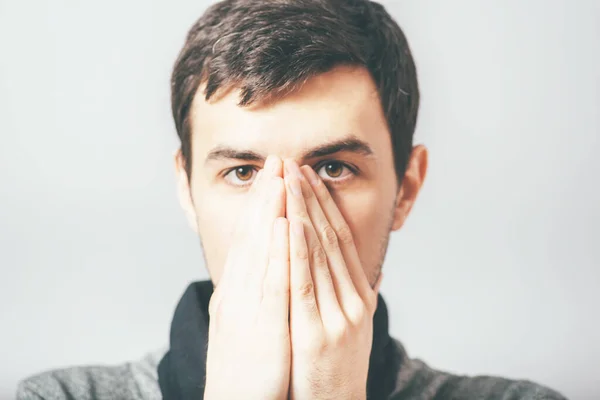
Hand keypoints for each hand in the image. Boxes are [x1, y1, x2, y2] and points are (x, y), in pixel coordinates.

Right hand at [204, 155, 290, 399]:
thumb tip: (271, 274)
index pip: (250, 241)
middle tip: (275, 161)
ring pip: (260, 251)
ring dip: (270, 212)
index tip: (272, 177)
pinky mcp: (261, 326)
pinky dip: (276, 251)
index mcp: (237, 293)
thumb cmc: (249, 371)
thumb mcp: (249, 325)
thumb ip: (259, 297)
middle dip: (265, 197)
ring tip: (280, 178)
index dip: (261, 206)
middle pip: (252, 238)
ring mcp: (246, 308)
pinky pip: (271, 283)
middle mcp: (237, 294)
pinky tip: (282, 225)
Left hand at [283, 159, 381, 399]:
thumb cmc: (337, 368)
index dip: (324, 205)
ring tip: (288, 181)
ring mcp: (338, 316)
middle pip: (330, 238)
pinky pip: (304, 283)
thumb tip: (369, 269)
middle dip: (310, 199)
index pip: (340, 239)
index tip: (307, 177)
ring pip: (318, 253)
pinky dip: (297, 250)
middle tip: (294, 166)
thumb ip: (358, 294)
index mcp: (360, 295)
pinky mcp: (318, 333)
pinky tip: (287, 223)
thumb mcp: (354, 327)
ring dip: (301, 213)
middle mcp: (353, 300)